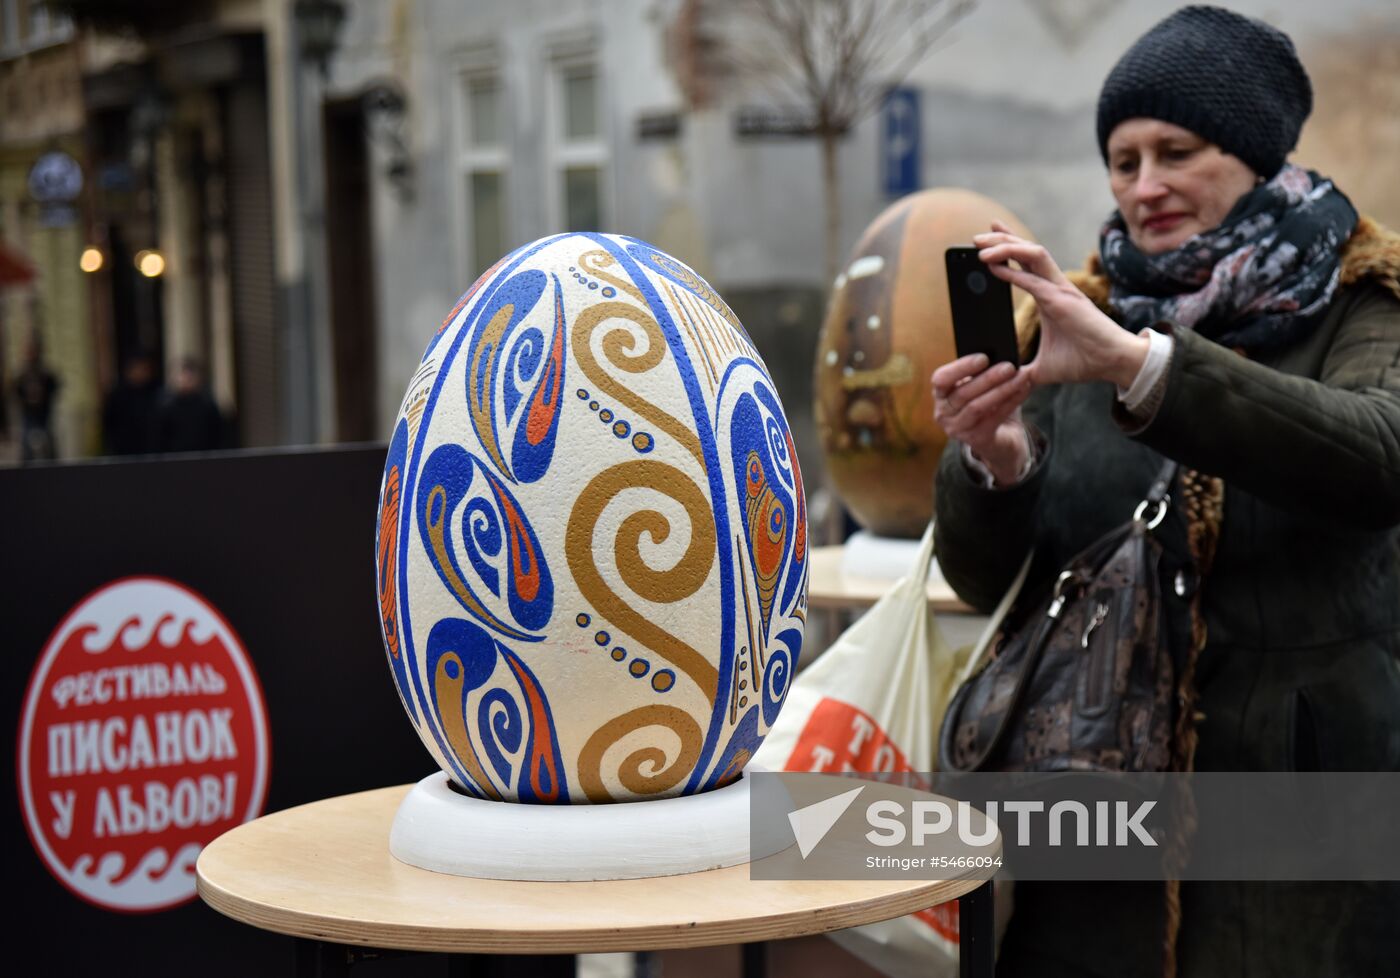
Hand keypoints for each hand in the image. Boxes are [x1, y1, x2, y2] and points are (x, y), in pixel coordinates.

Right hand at [932, 353, 1033, 485]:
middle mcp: (943, 413)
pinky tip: (1024, 389)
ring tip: (1021, 376)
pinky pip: (994, 418)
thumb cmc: (989, 402)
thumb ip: (983, 372)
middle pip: (963, 393)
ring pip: (978, 407)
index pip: (940, 379)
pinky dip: (1011, 402)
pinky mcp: (976, 439)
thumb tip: (1001, 353)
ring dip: (1001, 390)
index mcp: (940, 394)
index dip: (960, 368)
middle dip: (988, 378)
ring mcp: (957, 429)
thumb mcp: (981, 385)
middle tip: (1010, 366)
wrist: (1000, 437)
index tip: (984, 357)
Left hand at [973, 222, 1148, 387]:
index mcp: (1049, 296)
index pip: (1025, 264)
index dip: (1006, 249)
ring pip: (1031, 254)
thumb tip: (1004, 381)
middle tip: (976, 238)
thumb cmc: (1084, 361)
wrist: (1113, 364)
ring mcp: (1060, 290)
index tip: (984, 244)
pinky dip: (1011, 271)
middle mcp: (1054, 286)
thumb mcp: (1042, 367)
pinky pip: (1032, 279)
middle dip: (1000, 239)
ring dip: (1004, 246)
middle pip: (1025, 251)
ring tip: (979, 245)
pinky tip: (991, 266)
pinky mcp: (1062, 300)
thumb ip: (1022, 370)